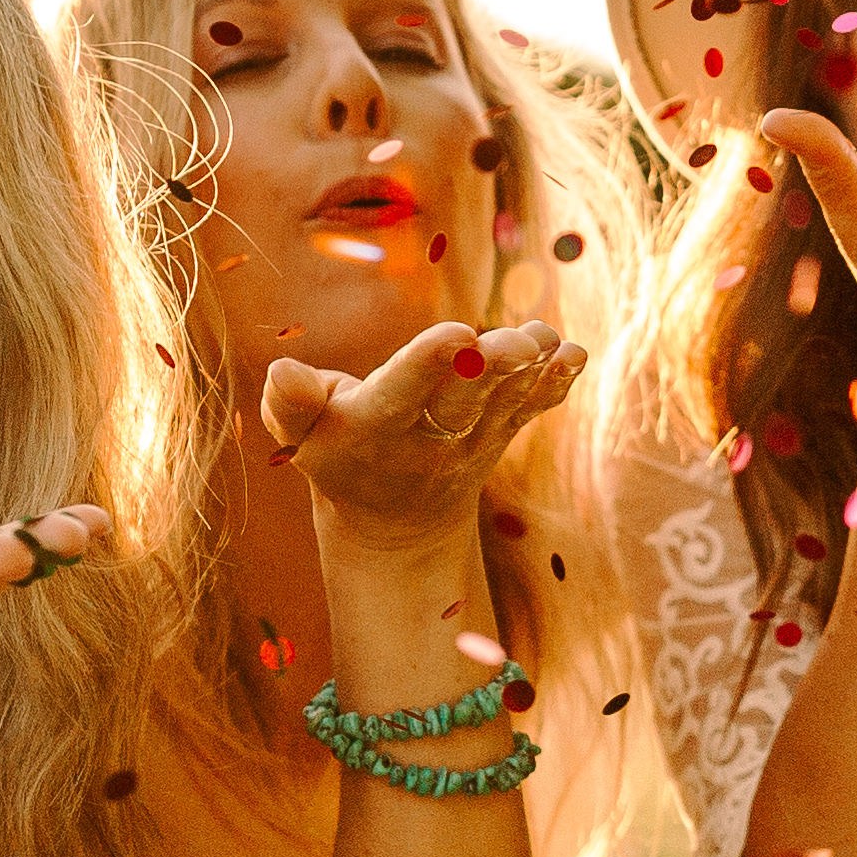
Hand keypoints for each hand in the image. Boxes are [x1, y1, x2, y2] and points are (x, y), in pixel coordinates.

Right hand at [265, 317, 583, 548]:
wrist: (392, 522)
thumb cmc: (339, 454)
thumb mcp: (301, 437)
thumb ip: (291, 405)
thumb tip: (283, 370)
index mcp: (375, 429)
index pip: (402, 393)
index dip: (427, 364)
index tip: (456, 334)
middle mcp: (429, 437)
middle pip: (463, 401)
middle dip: (490, 370)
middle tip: (518, 342)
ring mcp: (471, 440)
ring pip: (503, 403)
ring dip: (530, 372)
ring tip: (548, 340)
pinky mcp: (499, 435)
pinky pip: (528, 411)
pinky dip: (552, 387)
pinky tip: (574, 357)